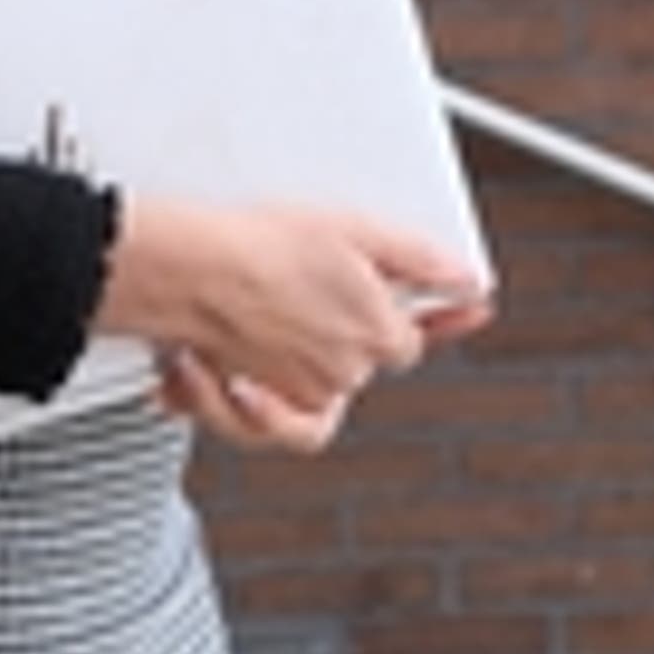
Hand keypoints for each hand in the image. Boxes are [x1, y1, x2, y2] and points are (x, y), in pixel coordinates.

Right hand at [96, 198, 489, 453]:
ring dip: (293, 365)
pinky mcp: (245, 409)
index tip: (430, 318)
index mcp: (376, 336)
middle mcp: (340, 377)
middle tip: (304, 287)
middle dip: (337, 331)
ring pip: (312, 393)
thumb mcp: (355, 230)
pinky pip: (261, 423)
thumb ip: (420, 260)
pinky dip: (249, 405)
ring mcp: (292, 397)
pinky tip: (228, 376)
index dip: (413, 322)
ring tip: (264, 326)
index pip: (411, 341)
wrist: (186, 270)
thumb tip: (467, 281)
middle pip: (358, 363)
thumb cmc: (259, 245)